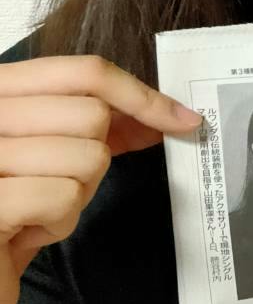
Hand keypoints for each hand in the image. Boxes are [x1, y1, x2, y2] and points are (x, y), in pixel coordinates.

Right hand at [0, 54, 202, 303]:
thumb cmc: (10, 212)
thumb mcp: (51, 159)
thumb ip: (95, 128)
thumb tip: (167, 117)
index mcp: (0, 88)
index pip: (85, 72)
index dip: (140, 95)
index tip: (182, 120)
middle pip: (92, 115)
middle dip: (93, 160)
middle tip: (52, 186)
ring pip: (87, 157)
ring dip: (74, 197)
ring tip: (34, 211)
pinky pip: (63, 197)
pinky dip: (57, 223)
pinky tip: (24, 232)